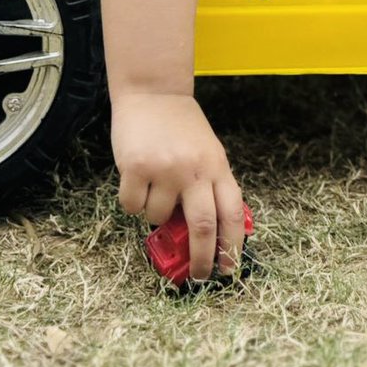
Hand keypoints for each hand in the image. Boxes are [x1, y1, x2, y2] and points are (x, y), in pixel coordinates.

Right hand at [111, 92, 244, 280]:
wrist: (154, 91)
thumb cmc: (181, 126)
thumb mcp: (208, 153)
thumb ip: (209, 187)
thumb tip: (206, 236)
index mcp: (217, 166)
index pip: (233, 214)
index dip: (233, 246)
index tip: (229, 268)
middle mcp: (194, 169)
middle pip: (203, 228)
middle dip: (201, 259)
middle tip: (198, 274)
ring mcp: (164, 168)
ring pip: (159, 218)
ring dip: (155, 215)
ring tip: (154, 188)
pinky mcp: (136, 167)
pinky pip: (132, 207)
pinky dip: (133, 203)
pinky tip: (136, 180)